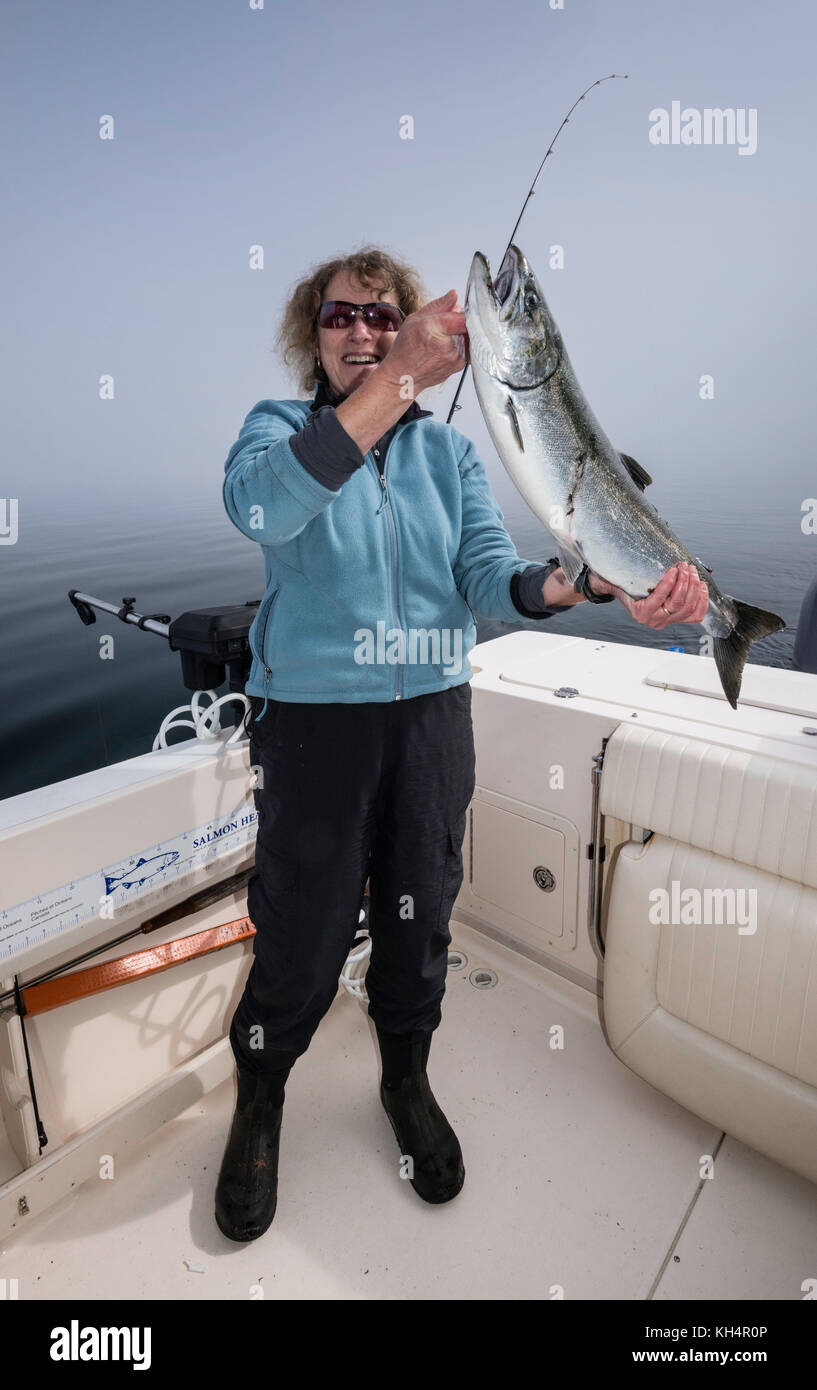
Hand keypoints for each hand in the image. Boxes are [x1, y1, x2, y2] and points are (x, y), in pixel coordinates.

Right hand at [377, 289, 467, 393]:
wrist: (404, 377)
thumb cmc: (406, 349)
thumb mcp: (415, 320)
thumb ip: (438, 306)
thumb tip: (454, 295)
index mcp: (435, 329)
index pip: (464, 317)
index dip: (465, 311)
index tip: (461, 310)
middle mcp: (448, 346)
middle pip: (469, 325)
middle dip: (462, 321)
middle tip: (447, 325)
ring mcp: (456, 358)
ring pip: (470, 337)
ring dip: (461, 333)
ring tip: (442, 338)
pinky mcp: (460, 366)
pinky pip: (467, 348)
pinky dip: (460, 344)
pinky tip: (445, 347)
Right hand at [587, 561, 708, 628]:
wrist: (627, 594)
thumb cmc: (624, 585)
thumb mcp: (620, 580)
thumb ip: (618, 574)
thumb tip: (598, 563)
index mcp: (641, 613)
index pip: (659, 599)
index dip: (669, 583)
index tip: (674, 568)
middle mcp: (655, 621)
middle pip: (678, 603)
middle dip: (685, 582)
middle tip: (685, 566)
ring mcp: (668, 621)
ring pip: (689, 608)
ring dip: (694, 588)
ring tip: (692, 572)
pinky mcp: (678, 619)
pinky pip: (695, 616)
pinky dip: (702, 602)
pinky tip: (702, 587)